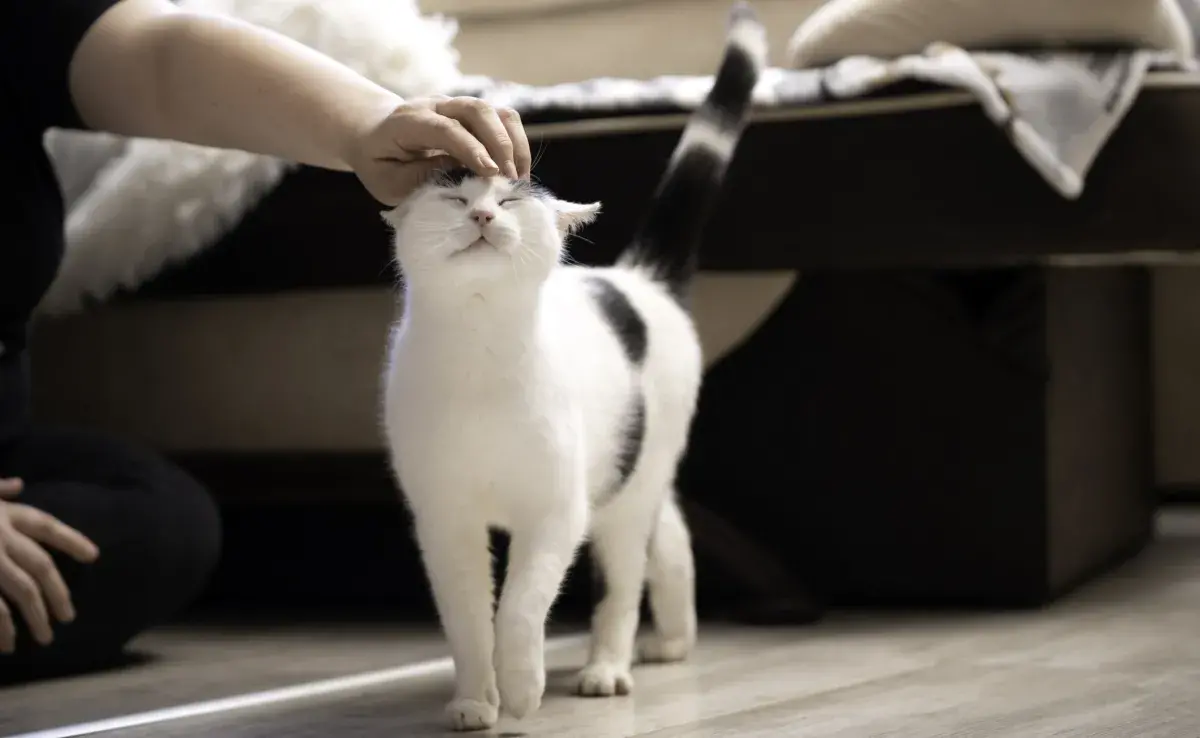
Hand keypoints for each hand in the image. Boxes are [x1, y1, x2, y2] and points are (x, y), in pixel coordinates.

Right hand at [0, 481, 98, 652]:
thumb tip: (17, 485)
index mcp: (2, 513)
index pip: (47, 526)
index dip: (72, 540)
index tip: (94, 556)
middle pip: (41, 566)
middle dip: (58, 593)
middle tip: (68, 617)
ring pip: (22, 591)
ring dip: (36, 617)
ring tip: (45, 637)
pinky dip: (2, 628)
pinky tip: (7, 644)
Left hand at [346, 96, 532, 205]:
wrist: (376, 135)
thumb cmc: (381, 164)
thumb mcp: (389, 182)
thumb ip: (421, 178)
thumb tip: (462, 176)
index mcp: (408, 121)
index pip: (445, 128)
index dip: (471, 149)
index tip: (491, 174)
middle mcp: (436, 106)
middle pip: (477, 110)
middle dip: (499, 145)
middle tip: (510, 181)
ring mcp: (457, 106)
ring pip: (496, 111)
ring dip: (514, 144)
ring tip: (518, 179)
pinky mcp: (473, 114)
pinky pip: (503, 120)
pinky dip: (516, 144)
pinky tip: (517, 171)